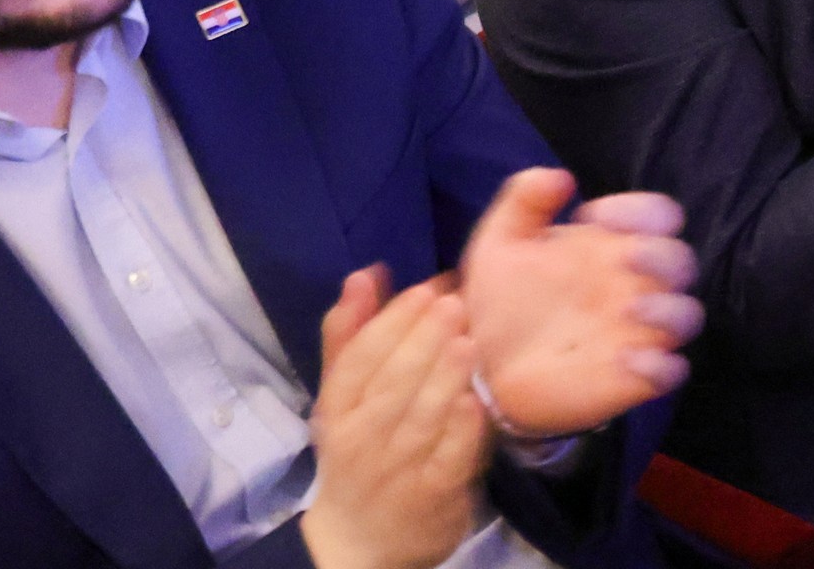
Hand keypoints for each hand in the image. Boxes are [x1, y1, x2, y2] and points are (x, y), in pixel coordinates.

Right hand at [302, 271, 489, 568]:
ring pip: (419, 420)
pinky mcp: (432, 496)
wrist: (361, 544)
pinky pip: (446, 461)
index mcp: (338, 411)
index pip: (359, 362)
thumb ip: (351, 336)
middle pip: (390, 386)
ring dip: (444, 380)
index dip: (392, 322)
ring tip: (468, 341)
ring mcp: (396, 470)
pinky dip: (459, 433)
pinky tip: (475, 404)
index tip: (426, 289)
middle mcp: (362, 439)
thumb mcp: (344, 398)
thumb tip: (365, 273)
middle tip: (455, 303)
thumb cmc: (359, 453)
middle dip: (421, 342)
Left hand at [461, 170, 698, 437]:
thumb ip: (525, 199)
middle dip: (663, 256)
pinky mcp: (633, 378)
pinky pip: (669, 371)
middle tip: (628, 258)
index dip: (640, 210)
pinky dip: (660, 366)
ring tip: (631, 309)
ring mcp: (638, 332)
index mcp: (612, 245)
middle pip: (680, 262)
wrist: (480, 365)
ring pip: (687, 315)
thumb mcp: (501, 241)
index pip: (655, 214)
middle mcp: (634, 284)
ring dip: (670, 310)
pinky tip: (626, 360)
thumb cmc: (500, 298)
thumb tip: (561, 177)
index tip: (598, 216)